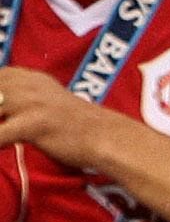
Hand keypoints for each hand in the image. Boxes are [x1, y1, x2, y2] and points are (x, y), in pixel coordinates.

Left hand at [0, 68, 129, 169]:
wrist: (107, 138)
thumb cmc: (79, 126)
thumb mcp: (52, 101)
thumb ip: (28, 98)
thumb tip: (5, 106)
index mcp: (34, 78)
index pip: (0, 75)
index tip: (2, 103)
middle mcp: (31, 86)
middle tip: (4, 119)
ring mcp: (33, 103)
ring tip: (3, 132)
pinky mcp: (36, 123)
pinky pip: (1, 134)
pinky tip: (2, 146)